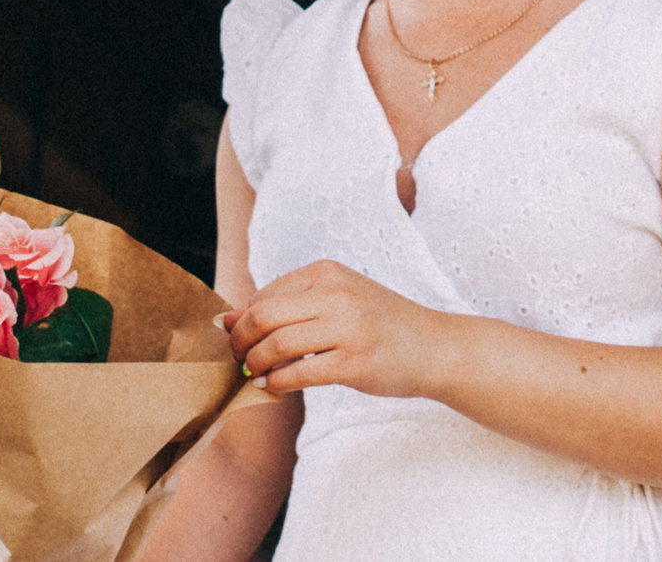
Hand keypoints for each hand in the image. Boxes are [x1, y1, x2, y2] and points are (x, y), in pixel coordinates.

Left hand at [223, 260, 453, 398]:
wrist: (435, 346)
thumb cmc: (379, 324)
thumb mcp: (337, 300)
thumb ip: (287, 305)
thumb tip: (226, 319)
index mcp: (326, 273)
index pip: (264, 295)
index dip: (242, 321)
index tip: (238, 340)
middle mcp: (335, 294)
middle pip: (263, 316)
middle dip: (240, 341)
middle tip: (238, 359)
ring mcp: (347, 328)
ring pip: (277, 344)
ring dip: (256, 364)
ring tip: (255, 374)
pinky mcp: (354, 363)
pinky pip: (298, 374)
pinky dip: (276, 383)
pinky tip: (273, 388)